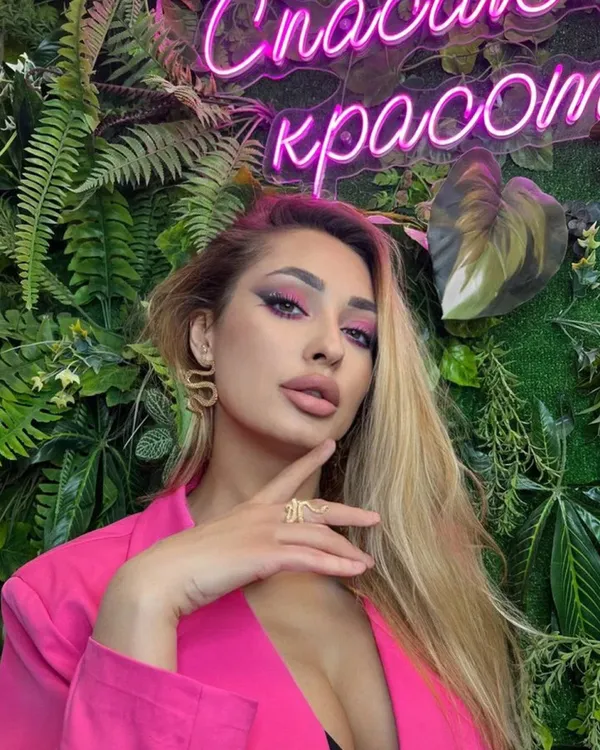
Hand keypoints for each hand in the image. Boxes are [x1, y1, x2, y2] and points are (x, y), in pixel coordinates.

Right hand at [115, 439, 379, 620]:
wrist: (166, 574)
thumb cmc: (186, 563)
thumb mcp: (220, 545)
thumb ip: (242, 543)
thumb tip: (255, 553)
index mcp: (250, 508)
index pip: (286, 478)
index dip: (310, 461)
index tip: (328, 444)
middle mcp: (261, 515)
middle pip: (314, 508)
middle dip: (347, 512)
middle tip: (373, 515)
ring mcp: (264, 533)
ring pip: (318, 537)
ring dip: (347, 551)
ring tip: (368, 562)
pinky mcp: (266, 556)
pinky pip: (310, 560)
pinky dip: (336, 566)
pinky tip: (354, 572)